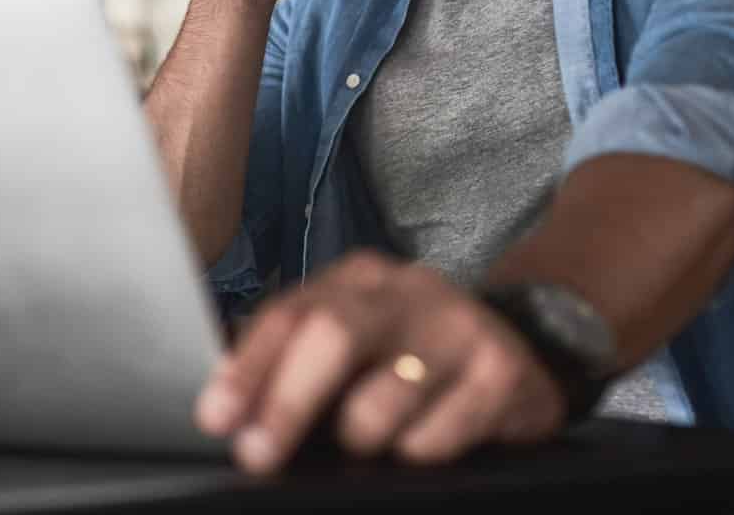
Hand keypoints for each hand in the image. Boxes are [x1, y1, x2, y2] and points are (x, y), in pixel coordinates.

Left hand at [193, 251, 566, 471]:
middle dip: (287, 402)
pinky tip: (425, 442)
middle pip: (333, 335)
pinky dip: (418, 452)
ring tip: (364, 444)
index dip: (247, 368)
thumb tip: (229, 404)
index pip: (288, 314)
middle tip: (259, 454)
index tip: (217, 417)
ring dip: (361, 437)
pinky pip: (439, 433)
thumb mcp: (353, 344)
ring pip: (386, 396)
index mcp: (356, 280)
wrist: (517, 355)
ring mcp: (458, 325)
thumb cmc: (411, 357)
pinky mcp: (502, 369)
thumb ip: (294, 359)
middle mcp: (406, 290)